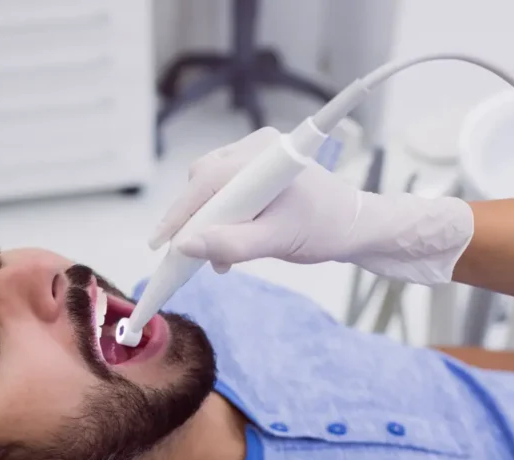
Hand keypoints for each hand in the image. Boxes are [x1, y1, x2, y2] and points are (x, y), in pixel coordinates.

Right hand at [149, 127, 364, 272]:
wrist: (353, 226)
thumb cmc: (325, 229)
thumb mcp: (278, 241)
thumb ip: (233, 244)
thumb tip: (187, 246)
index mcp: (264, 156)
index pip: (207, 180)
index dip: (180, 213)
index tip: (160, 243)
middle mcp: (256, 148)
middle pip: (203, 181)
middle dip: (196, 221)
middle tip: (193, 257)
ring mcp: (254, 157)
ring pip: (209, 188)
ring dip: (208, 223)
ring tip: (220, 257)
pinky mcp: (254, 171)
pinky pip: (222, 191)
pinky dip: (220, 218)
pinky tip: (229, 242)